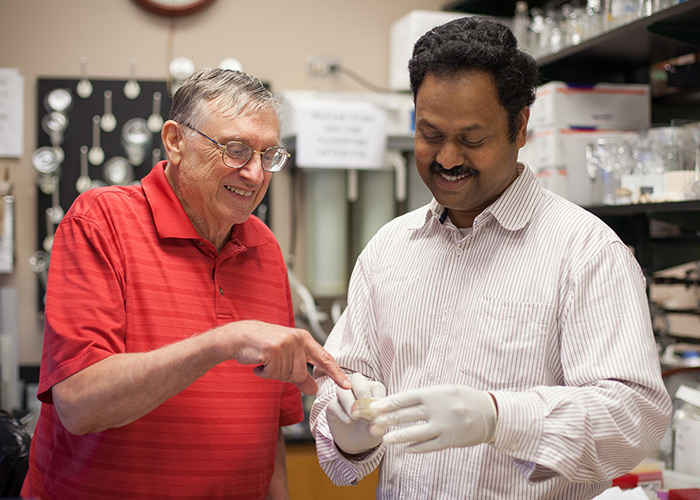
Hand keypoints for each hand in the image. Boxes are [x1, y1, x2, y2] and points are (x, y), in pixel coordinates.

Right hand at [227, 320, 350, 394]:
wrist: (240, 336)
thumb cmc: (264, 346)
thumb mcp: (287, 357)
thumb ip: (302, 374)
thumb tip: (315, 389)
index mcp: (304, 339)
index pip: (325, 358)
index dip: (336, 373)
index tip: (346, 385)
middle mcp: (297, 339)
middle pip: (299, 375)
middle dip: (284, 375)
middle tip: (273, 363)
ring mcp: (285, 343)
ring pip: (286, 376)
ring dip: (273, 374)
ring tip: (265, 361)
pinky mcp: (272, 349)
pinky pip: (272, 374)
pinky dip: (263, 373)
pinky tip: (259, 362)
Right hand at [327, 373, 386, 454]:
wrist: (354, 443)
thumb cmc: (369, 431)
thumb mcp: (375, 431)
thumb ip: (376, 428)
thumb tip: (376, 428)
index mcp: (373, 391)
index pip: (376, 386)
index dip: (377, 398)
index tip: (377, 413)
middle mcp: (357, 390)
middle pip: (357, 378)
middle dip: (361, 391)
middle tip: (364, 408)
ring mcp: (343, 397)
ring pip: (342, 389)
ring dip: (349, 402)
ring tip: (354, 417)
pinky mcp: (332, 406)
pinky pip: (333, 403)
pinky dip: (341, 412)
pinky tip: (347, 421)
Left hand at [370, 385, 496, 452]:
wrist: (491, 413)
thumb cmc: (464, 398)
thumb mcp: (445, 390)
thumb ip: (425, 396)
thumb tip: (400, 402)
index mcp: (435, 393)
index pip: (406, 398)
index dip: (389, 403)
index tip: (375, 407)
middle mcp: (437, 409)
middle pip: (407, 415)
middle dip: (388, 419)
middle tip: (374, 423)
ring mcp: (443, 426)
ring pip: (415, 433)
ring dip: (398, 436)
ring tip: (385, 439)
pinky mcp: (450, 440)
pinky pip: (429, 445)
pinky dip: (417, 448)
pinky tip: (407, 449)